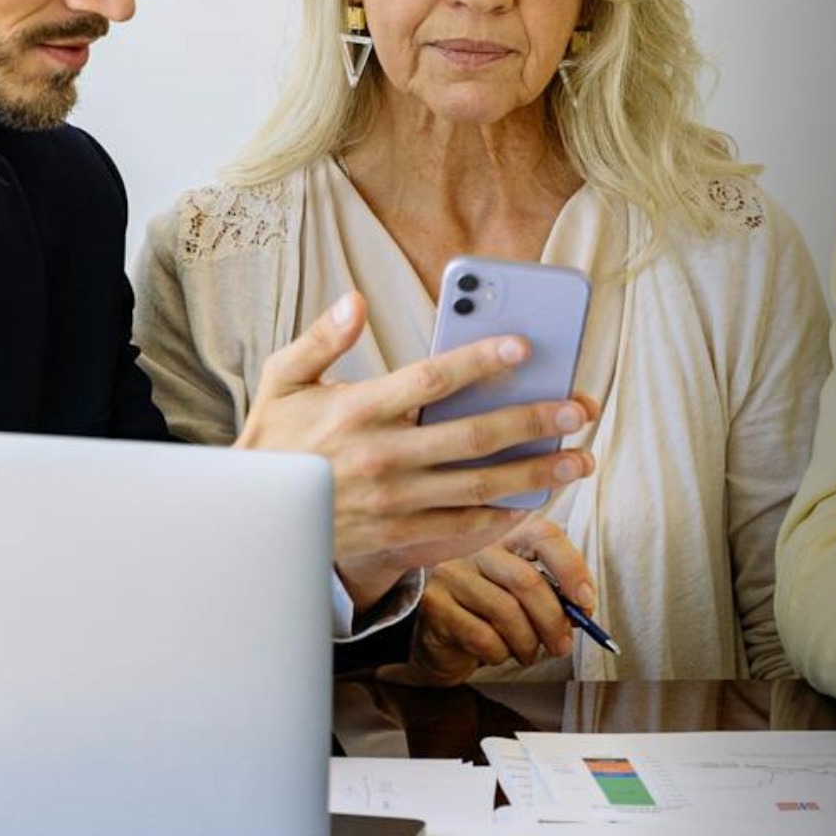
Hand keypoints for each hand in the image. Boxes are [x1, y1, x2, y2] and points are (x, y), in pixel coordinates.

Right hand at [235, 291, 599, 610]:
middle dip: (532, 421)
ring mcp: (394, 502)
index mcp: (357, 412)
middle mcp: (382, 458)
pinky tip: (536, 500)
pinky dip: (502, 517)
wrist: (257, 524)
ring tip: (579, 459)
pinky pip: (462, 527)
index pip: (430, 381)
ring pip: (478, 486)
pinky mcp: (399, 536)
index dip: (479, 361)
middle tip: (577, 408)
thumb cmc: (276, 443)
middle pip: (472, 437)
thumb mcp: (282, 382)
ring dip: (535, 474)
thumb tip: (355, 300)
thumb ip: (321, 339)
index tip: (523, 345)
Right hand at [411, 535, 599, 681]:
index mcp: (505, 536)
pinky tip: (497, 655)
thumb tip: (582, 608)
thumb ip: (552, 593)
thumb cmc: (487, 613)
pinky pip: (482, 636)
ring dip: (528, 643)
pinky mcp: (434, 605)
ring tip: (528, 654)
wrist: (436, 638)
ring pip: (507, 612)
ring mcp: (451, 573)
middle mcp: (475, 548)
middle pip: (527, 580)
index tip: (586, 602)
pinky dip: (499, 654)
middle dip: (553, 620)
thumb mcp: (522, 596)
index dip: (572, 568)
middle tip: (561, 646)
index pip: (544, 535)